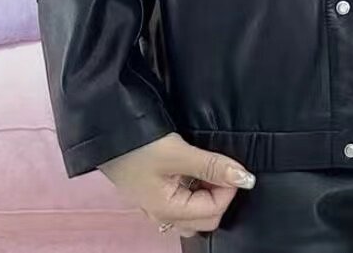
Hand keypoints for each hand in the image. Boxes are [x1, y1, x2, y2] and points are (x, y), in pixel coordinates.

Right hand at [97, 131, 256, 236]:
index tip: (231, 165)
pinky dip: (196, 189)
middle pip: (206, 218)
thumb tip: (245, 178)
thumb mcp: (178, 153)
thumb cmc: (138, 145)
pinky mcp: (156, 193)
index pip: (214, 212)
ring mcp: (158, 206)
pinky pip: (185, 202)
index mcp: (168, 210)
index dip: (228, 188)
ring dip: (208, 193)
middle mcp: (163, 215)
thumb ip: (212, 166)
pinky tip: (194, 169)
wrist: (107, 133)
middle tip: (219, 165)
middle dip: (220, 194)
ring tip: (206, 166)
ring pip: (196, 212)